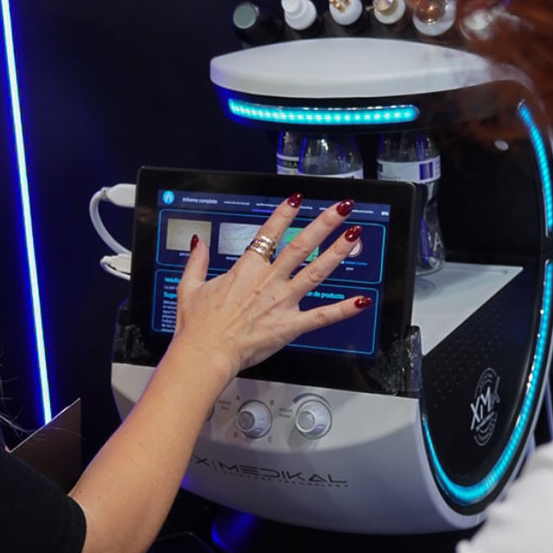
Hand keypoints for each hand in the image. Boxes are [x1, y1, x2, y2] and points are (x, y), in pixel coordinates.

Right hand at [173, 194, 369, 378]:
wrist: (206, 352)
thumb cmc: (198, 325)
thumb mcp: (190, 287)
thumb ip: (197, 262)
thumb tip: (198, 243)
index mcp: (246, 269)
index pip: (269, 233)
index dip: (285, 213)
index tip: (298, 199)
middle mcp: (268, 281)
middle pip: (301, 245)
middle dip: (324, 224)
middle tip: (342, 208)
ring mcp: (282, 302)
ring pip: (316, 272)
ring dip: (337, 253)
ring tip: (354, 237)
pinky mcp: (290, 326)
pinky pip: (322, 317)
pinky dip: (344, 309)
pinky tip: (362, 300)